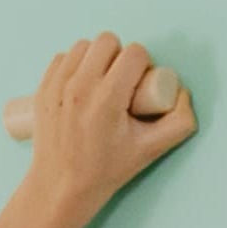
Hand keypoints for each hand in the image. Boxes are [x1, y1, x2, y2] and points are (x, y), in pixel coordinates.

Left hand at [20, 33, 194, 227]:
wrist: (62, 187)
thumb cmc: (107, 170)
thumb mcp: (151, 150)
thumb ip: (179, 123)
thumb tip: (184, 94)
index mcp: (107, 98)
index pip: (134, 53)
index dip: (144, 65)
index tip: (141, 84)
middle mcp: (79, 85)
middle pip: (108, 40)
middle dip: (121, 56)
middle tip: (123, 81)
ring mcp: (57, 84)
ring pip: (84, 45)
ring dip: (97, 57)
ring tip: (102, 81)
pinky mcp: (43, 87)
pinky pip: (63, 57)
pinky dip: (76, 64)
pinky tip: (82, 83)